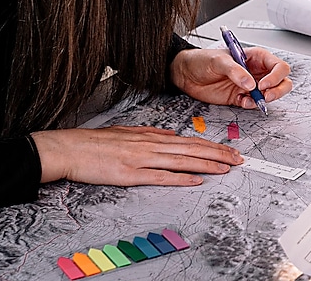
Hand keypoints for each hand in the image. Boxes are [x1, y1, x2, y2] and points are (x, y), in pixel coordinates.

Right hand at [32, 126, 243, 185]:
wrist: (71, 148)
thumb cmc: (97, 142)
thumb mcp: (129, 131)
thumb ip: (152, 133)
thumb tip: (171, 134)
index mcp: (153, 136)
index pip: (191, 141)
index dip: (213, 146)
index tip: (230, 151)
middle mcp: (152, 145)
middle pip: (193, 149)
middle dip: (219, 154)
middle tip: (239, 159)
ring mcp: (142, 159)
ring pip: (182, 161)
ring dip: (207, 164)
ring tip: (226, 168)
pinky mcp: (131, 174)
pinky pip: (161, 176)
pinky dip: (181, 178)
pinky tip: (196, 179)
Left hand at [169, 47, 292, 109]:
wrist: (185, 74)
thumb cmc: (201, 60)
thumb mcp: (218, 60)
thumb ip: (235, 71)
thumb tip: (250, 83)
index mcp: (255, 57)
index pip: (278, 65)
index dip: (275, 76)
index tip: (263, 84)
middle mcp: (256, 71)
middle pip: (282, 80)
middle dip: (278, 90)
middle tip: (266, 96)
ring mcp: (249, 85)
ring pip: (271, 94)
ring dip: (266, 99)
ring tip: (253, 100)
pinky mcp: (240, 97)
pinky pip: (254, 104)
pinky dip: (251, 105)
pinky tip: (242, 102)